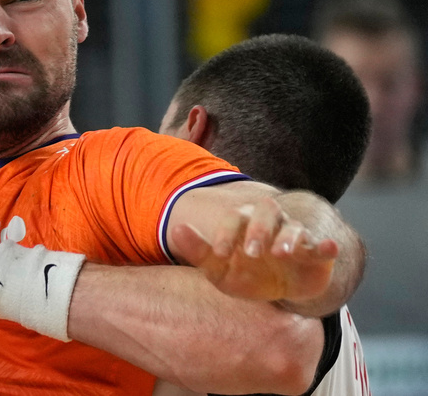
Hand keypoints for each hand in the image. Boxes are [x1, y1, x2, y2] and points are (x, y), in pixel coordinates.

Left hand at [170, 196, 338, 302]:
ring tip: (280, 253)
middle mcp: (271, 224)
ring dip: (288, 238)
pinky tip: (329, 248)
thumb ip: (197, 250)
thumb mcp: (218, 268)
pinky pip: (323, 246)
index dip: (225, 233)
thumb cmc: (243, 274)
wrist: (278, 293)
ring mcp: (296, 237)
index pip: (234, 218)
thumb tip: (174, 228)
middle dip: (258, 229)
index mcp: (244, 223)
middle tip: (250, 253)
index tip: (218, 253)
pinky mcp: (317, 254)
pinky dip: (327, 246)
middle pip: (267, 211)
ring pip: (294, 227)